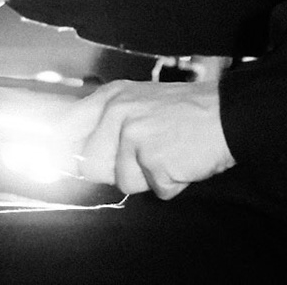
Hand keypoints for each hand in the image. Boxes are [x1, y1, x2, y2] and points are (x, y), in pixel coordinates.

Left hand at [62, 79, 234, 198]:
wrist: (229, 114)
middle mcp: (117, 114)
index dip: (61, 151)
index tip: (57, 164)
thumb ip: (109, 122)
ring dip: (149, 177)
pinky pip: (157, 189)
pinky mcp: (155, 160)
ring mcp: (135, 137)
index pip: (67, 127)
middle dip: (116, 170)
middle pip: (91, 164)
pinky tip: (183, 161)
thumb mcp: (140, 102)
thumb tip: (78, 155)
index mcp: (110, 98)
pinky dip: (172, 183)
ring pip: (125, 181)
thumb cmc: (186, 112)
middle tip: (144, 157)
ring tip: (170, 154)